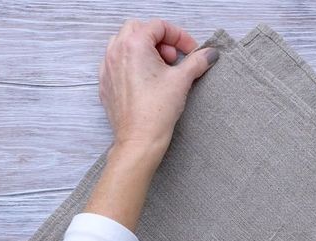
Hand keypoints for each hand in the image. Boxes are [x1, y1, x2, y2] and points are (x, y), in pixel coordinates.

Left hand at [85, 19, 217, 231]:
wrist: (139, 140)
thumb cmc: (156, 111)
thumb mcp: (182, 81)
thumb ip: (197, 61)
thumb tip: (210, 54)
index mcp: (134, 45)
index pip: (158, 26)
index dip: (178, 36)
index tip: (190, 51)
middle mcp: (116, 52)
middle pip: (138, 29)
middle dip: (159, 40)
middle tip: (173, 58)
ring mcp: (107, 68)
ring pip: (124, 44)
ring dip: (144, 50)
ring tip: (160, 69)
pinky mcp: (105, 84)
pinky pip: (116, 63)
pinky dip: (132, 64)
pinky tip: (146, 81)